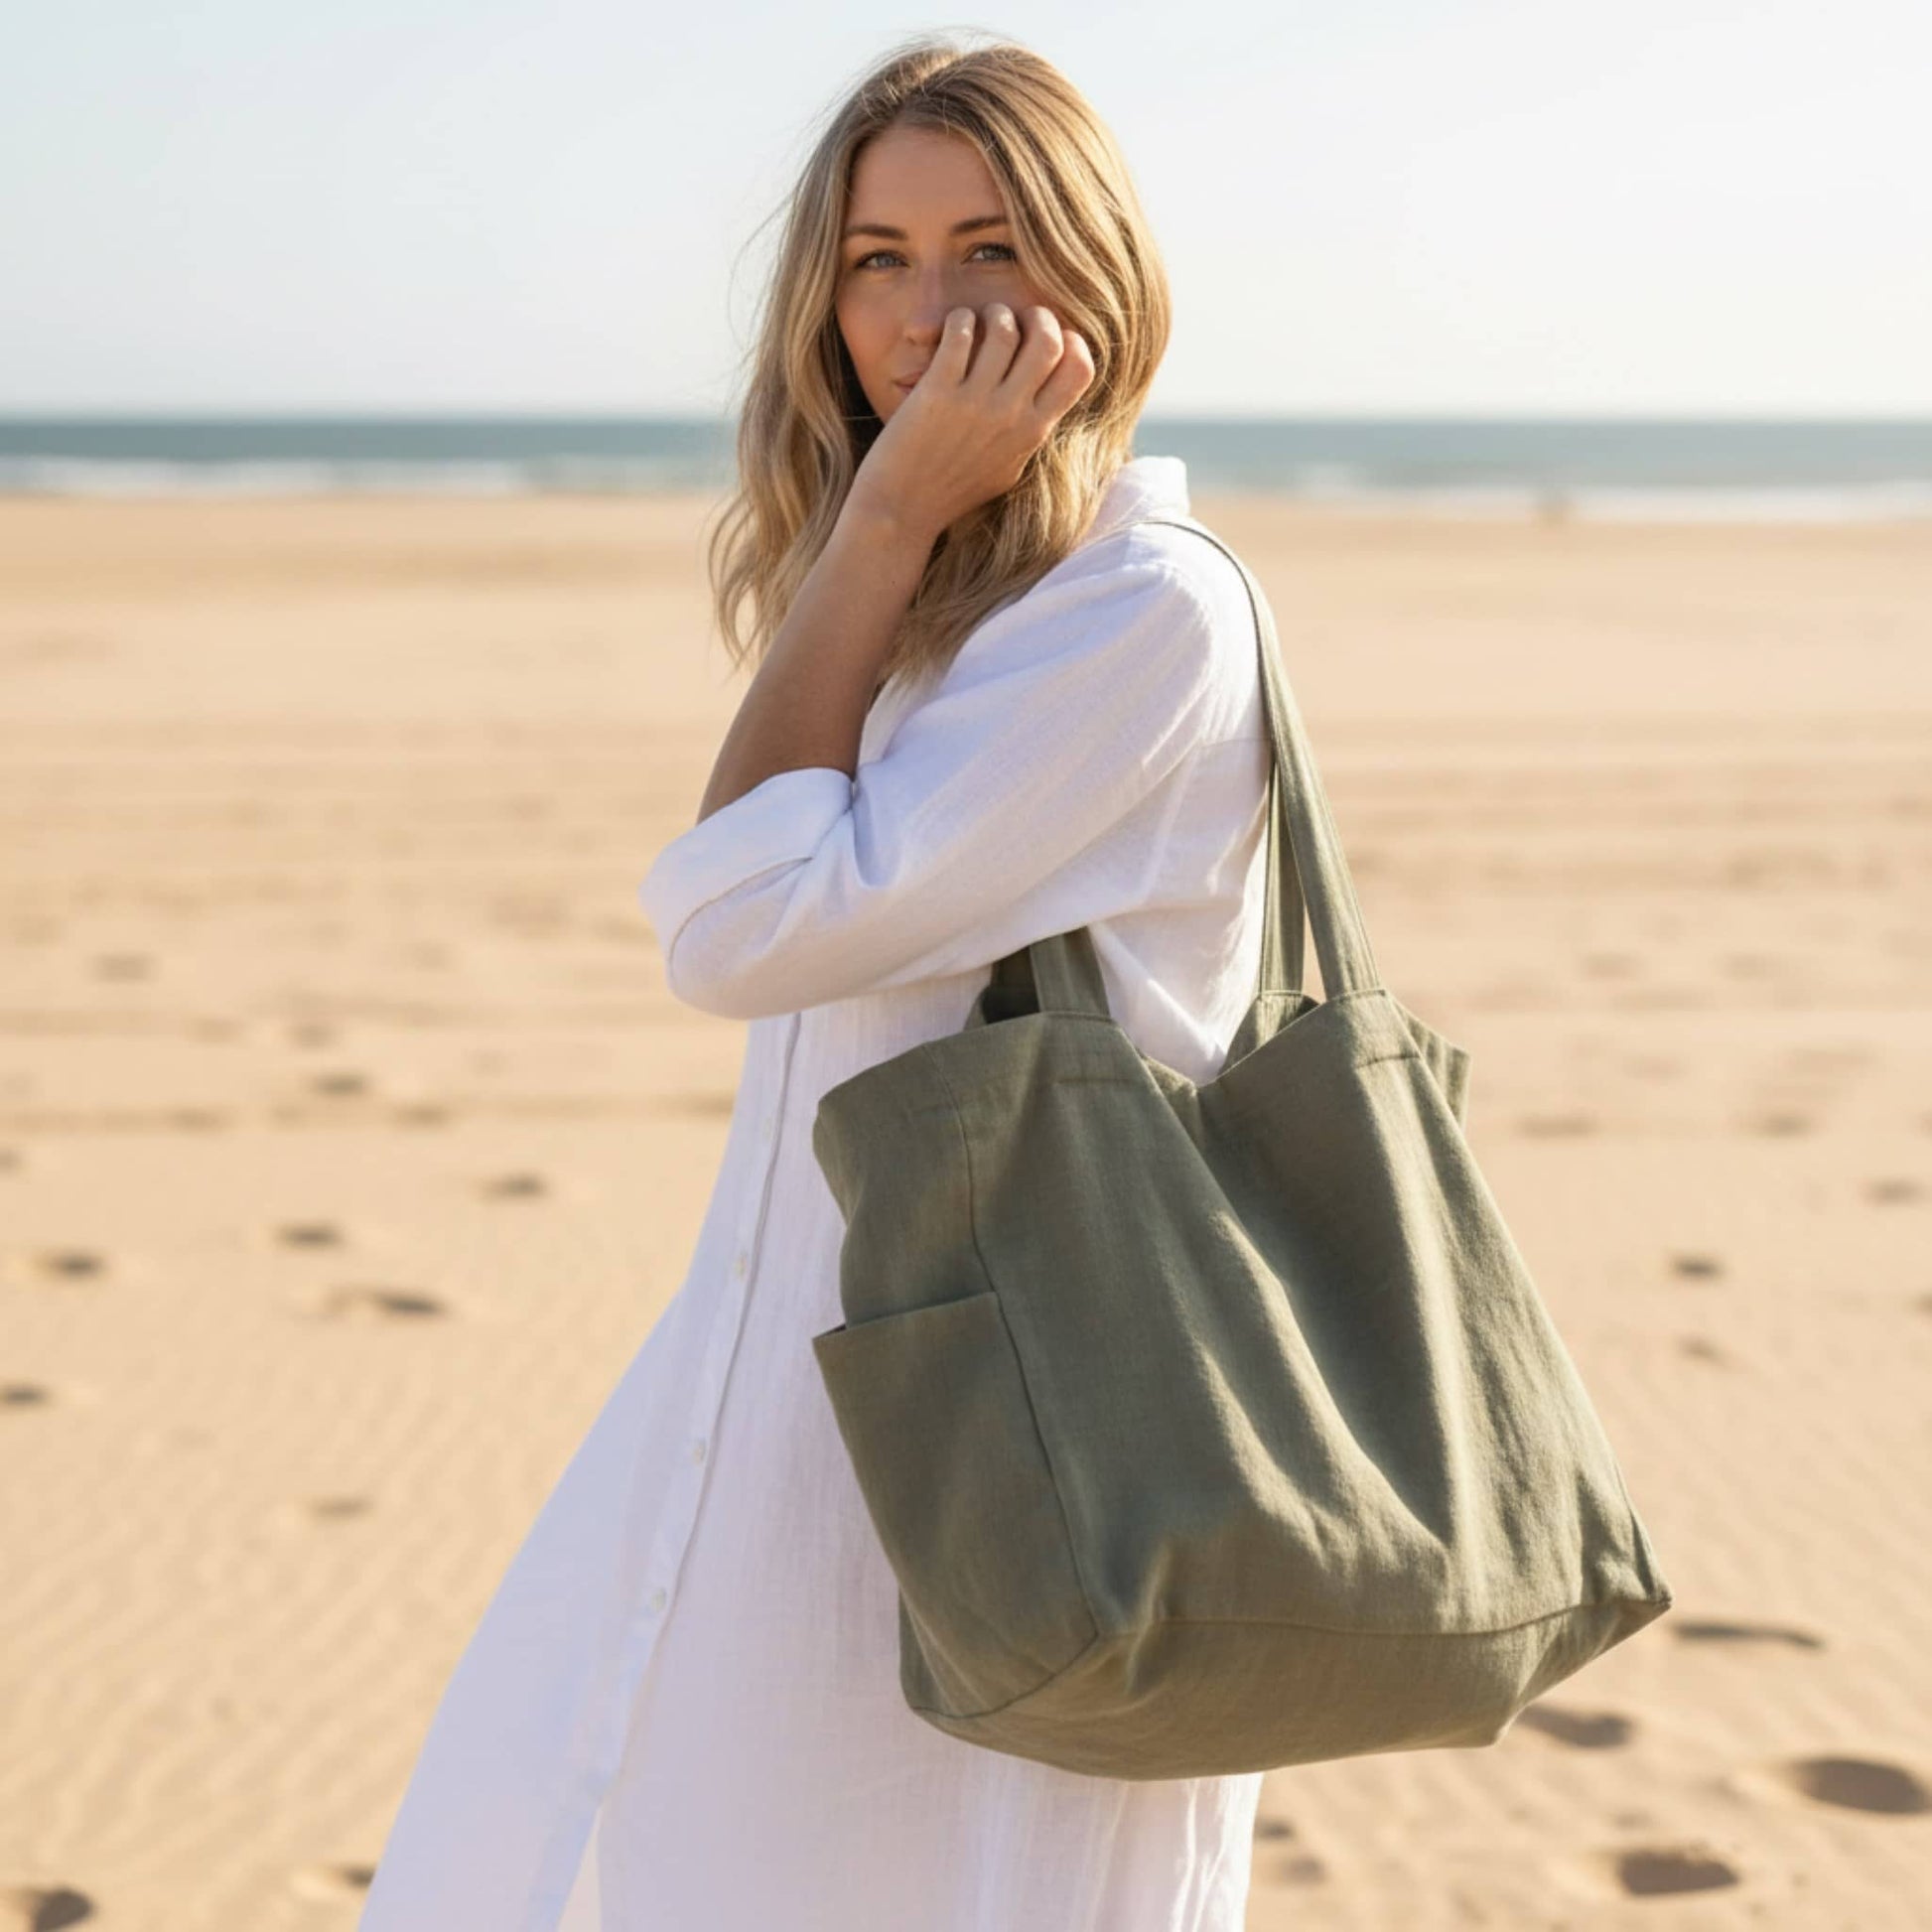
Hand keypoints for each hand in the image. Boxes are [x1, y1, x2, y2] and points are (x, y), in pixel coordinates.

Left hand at [845, 303, 1095, 542]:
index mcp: (1033, 432)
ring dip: (994, 313)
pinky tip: (953, 329)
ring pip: (1004, 327)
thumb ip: (1030, 433)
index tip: (1052, 338)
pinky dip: (960, 319)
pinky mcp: (937, 392)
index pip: (1080, 369)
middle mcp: (1010, 415)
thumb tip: (1049, 399)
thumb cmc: (953, 492)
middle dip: (1038, 316)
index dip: (1072, 341)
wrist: (902, 510)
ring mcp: (974, 403)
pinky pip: (960, 332)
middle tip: (1019, 318)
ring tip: (980, 321)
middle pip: (1048, 340)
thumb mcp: (1008, 468)